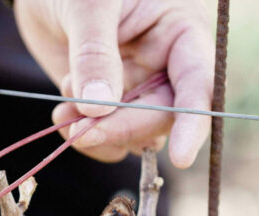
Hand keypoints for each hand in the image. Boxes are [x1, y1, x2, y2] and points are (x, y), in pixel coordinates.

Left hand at [14, 0, 213, 166]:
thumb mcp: (89, 5)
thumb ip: (94, 54)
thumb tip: (100, 109)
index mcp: (177, 34)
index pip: (197, 84)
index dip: (192, 122)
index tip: (180, 158)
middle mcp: (161, 67)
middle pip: (159, 117)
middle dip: (121, 129)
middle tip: (80, 132)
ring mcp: (132, 88)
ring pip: (132, 133)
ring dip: (99, 135)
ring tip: (63, 116)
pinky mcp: (105, 103)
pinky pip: (106, 134)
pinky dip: (84, 134)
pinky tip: (61, 116)